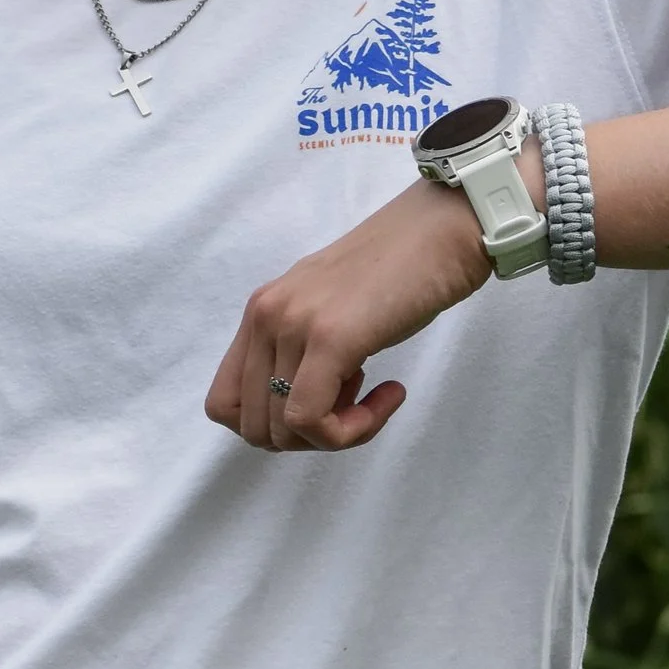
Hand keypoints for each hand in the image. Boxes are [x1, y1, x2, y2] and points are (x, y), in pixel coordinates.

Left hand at [205, 176, 489, 450]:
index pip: (223, 403)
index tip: (321, 406)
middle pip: (254, 428)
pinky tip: (392, 393)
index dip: (270, 426)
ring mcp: (294, 326)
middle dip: (307, 439)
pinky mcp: (330, 339)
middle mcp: (265, 316)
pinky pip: (312, 421)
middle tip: (354, 406)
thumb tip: (299, 414)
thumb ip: (302, 351)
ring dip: (336, 434)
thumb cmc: (402, 272)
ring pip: (285, 431)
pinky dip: (353, 430)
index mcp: (260, 311)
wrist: (445, 230)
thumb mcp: (331, 312)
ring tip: (375, 394)